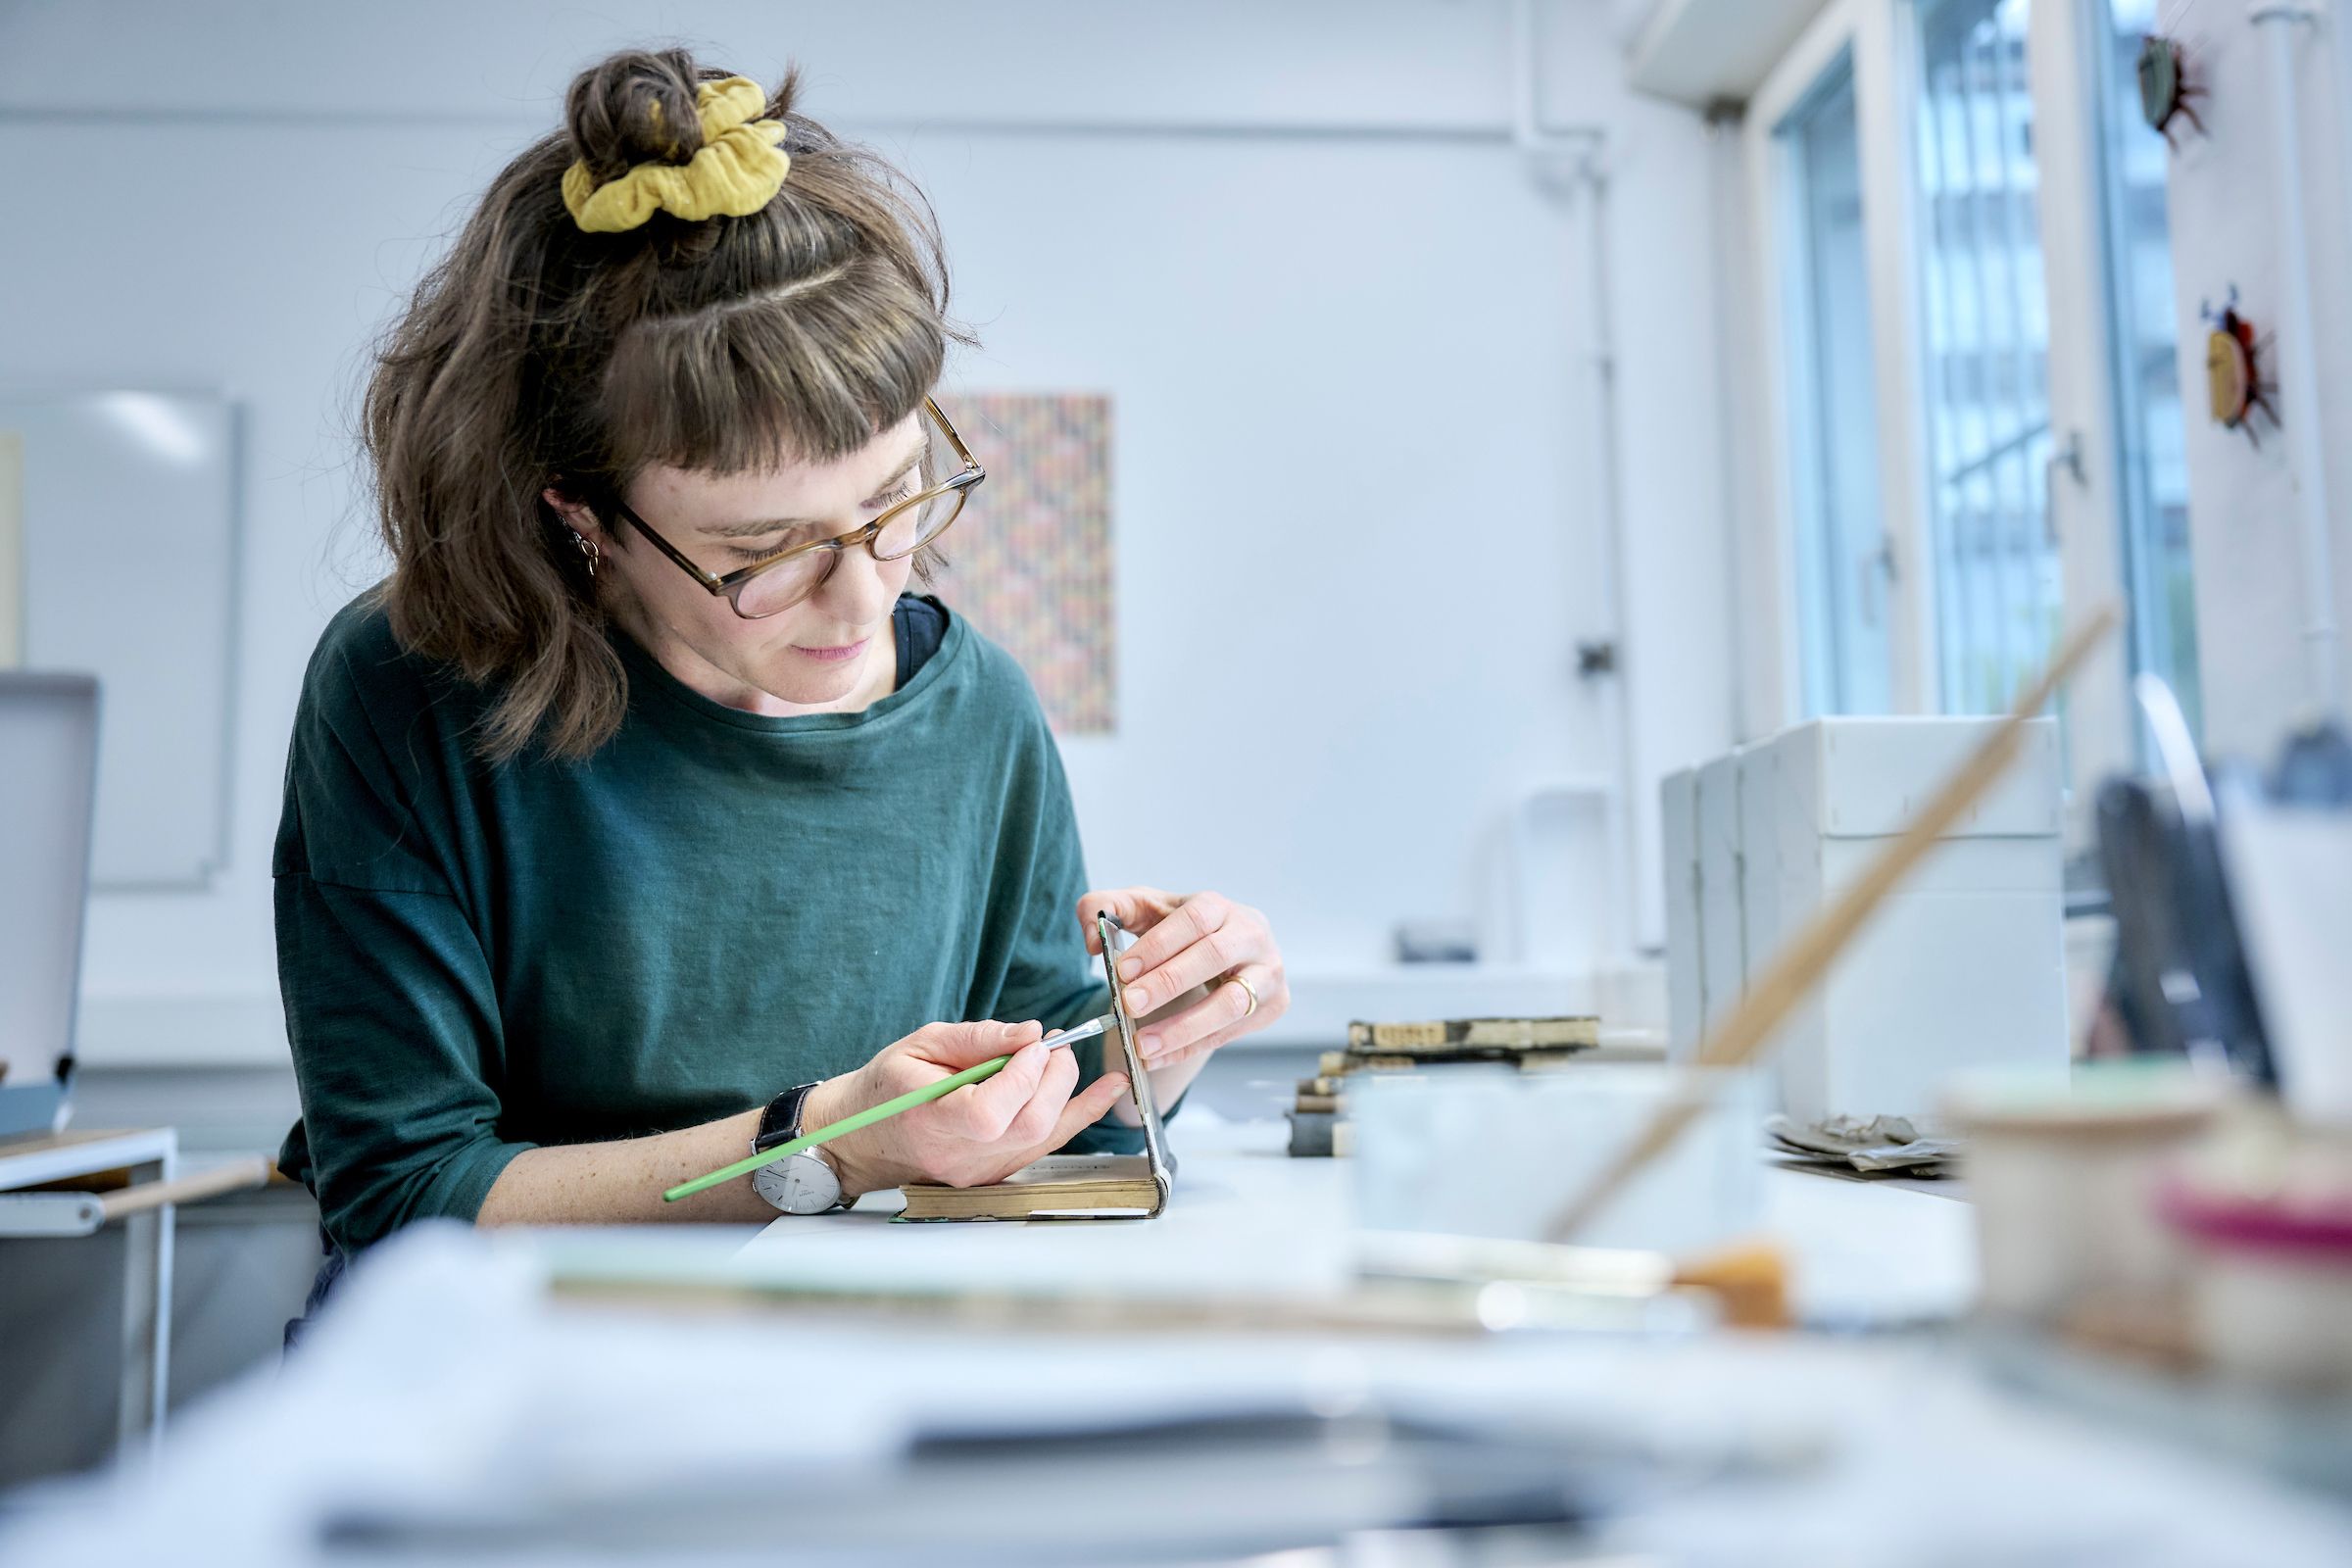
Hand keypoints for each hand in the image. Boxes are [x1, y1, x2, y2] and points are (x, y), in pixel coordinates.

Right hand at [807, 1020, 1129, 1194]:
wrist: (864, 1136)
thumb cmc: (887, 1085)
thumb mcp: (921, 1045)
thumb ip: (977, 1039)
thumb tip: (1031, 1032)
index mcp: (930, 1120)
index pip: (991, 1111)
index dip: (1022, 1076)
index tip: (1030, 1044)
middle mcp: (958, 1155)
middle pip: (1028, 1125)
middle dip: (1054, 1078)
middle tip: (1052, 1045)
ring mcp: (979, 1170)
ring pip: (1044, 1138)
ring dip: (1067, 1092)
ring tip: (1062, 1057)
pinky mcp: (995, 1172)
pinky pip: (1045, 1146)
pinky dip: (1077, 1115)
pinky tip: (1107, 1091)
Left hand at [1079, 887, 1288, 1069]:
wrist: (1216, 957)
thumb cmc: (1176, 932)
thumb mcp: (1139, 910)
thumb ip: (1103, 908)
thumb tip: (1093, 941)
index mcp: (1219, 906)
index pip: (1194, 919)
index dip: (1159, 944)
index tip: (1122, 969)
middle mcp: (1252, 935)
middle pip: (1215, 956)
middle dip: (1168, 982)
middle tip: (1129, 1004)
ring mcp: (1267, 973)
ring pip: (1232, 1003)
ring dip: (1183, 1027)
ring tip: (1142, 1044)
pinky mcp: (1271, 1006)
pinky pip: (1229, 1033)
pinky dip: (1189, 1048)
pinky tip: (1156, 1056)